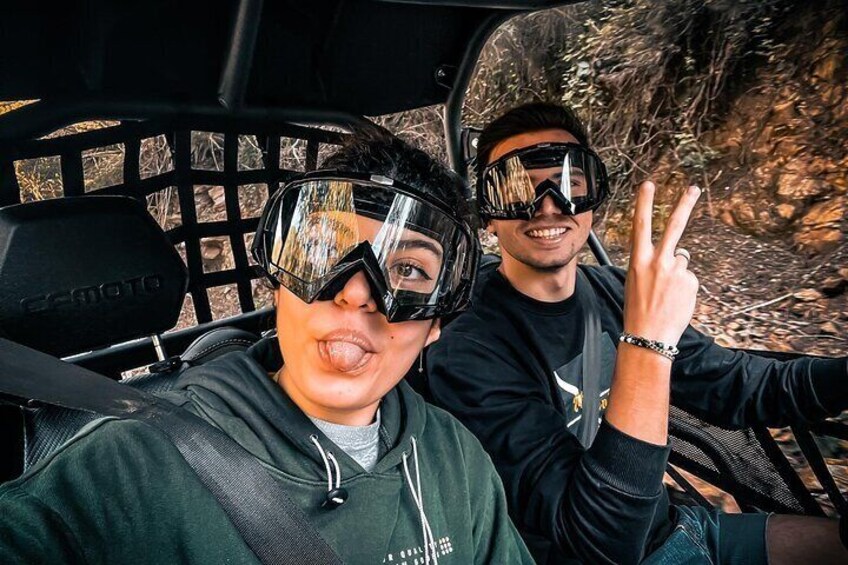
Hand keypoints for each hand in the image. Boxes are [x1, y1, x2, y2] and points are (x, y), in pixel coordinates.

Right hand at [622, 181, 700, 346]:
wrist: (648, 337)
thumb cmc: (638, 311)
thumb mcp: (636, 282)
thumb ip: (653, 264)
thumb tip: (679, 257)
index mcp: (638, 260)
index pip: (640, 224)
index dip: (644, 202)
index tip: (648, 184)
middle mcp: (658, 262)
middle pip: (674, 226)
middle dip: (684, 205)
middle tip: (693, 189)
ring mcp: (677, 271)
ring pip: (682, 261)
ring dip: (677, 275)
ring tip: (667, 295)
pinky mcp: (691, 282)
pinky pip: (689, 279)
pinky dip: (684, 289)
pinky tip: (675, 301)